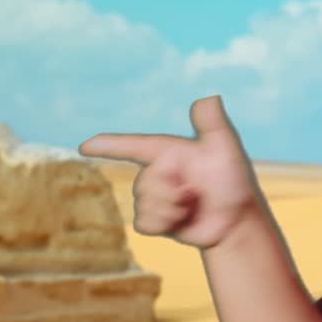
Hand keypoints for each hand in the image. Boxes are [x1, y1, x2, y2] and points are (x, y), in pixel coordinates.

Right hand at [78, 95, 263, 249]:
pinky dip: (164, 224)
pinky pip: (144, 223)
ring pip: (143, 204)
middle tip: (195, 191)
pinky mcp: (155, 220)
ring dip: (171, 208)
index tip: (84, 146)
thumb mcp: (225, 148)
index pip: (131, 145)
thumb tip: (210, 98)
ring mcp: (154, 197)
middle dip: (171, 190)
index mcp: (167, 152)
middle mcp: (157, 173)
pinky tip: (182, 221)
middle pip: (143, 182)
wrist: (236, 220)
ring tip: (192, 206)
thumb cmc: (234, 181)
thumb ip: (213, 123)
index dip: (108, 145)